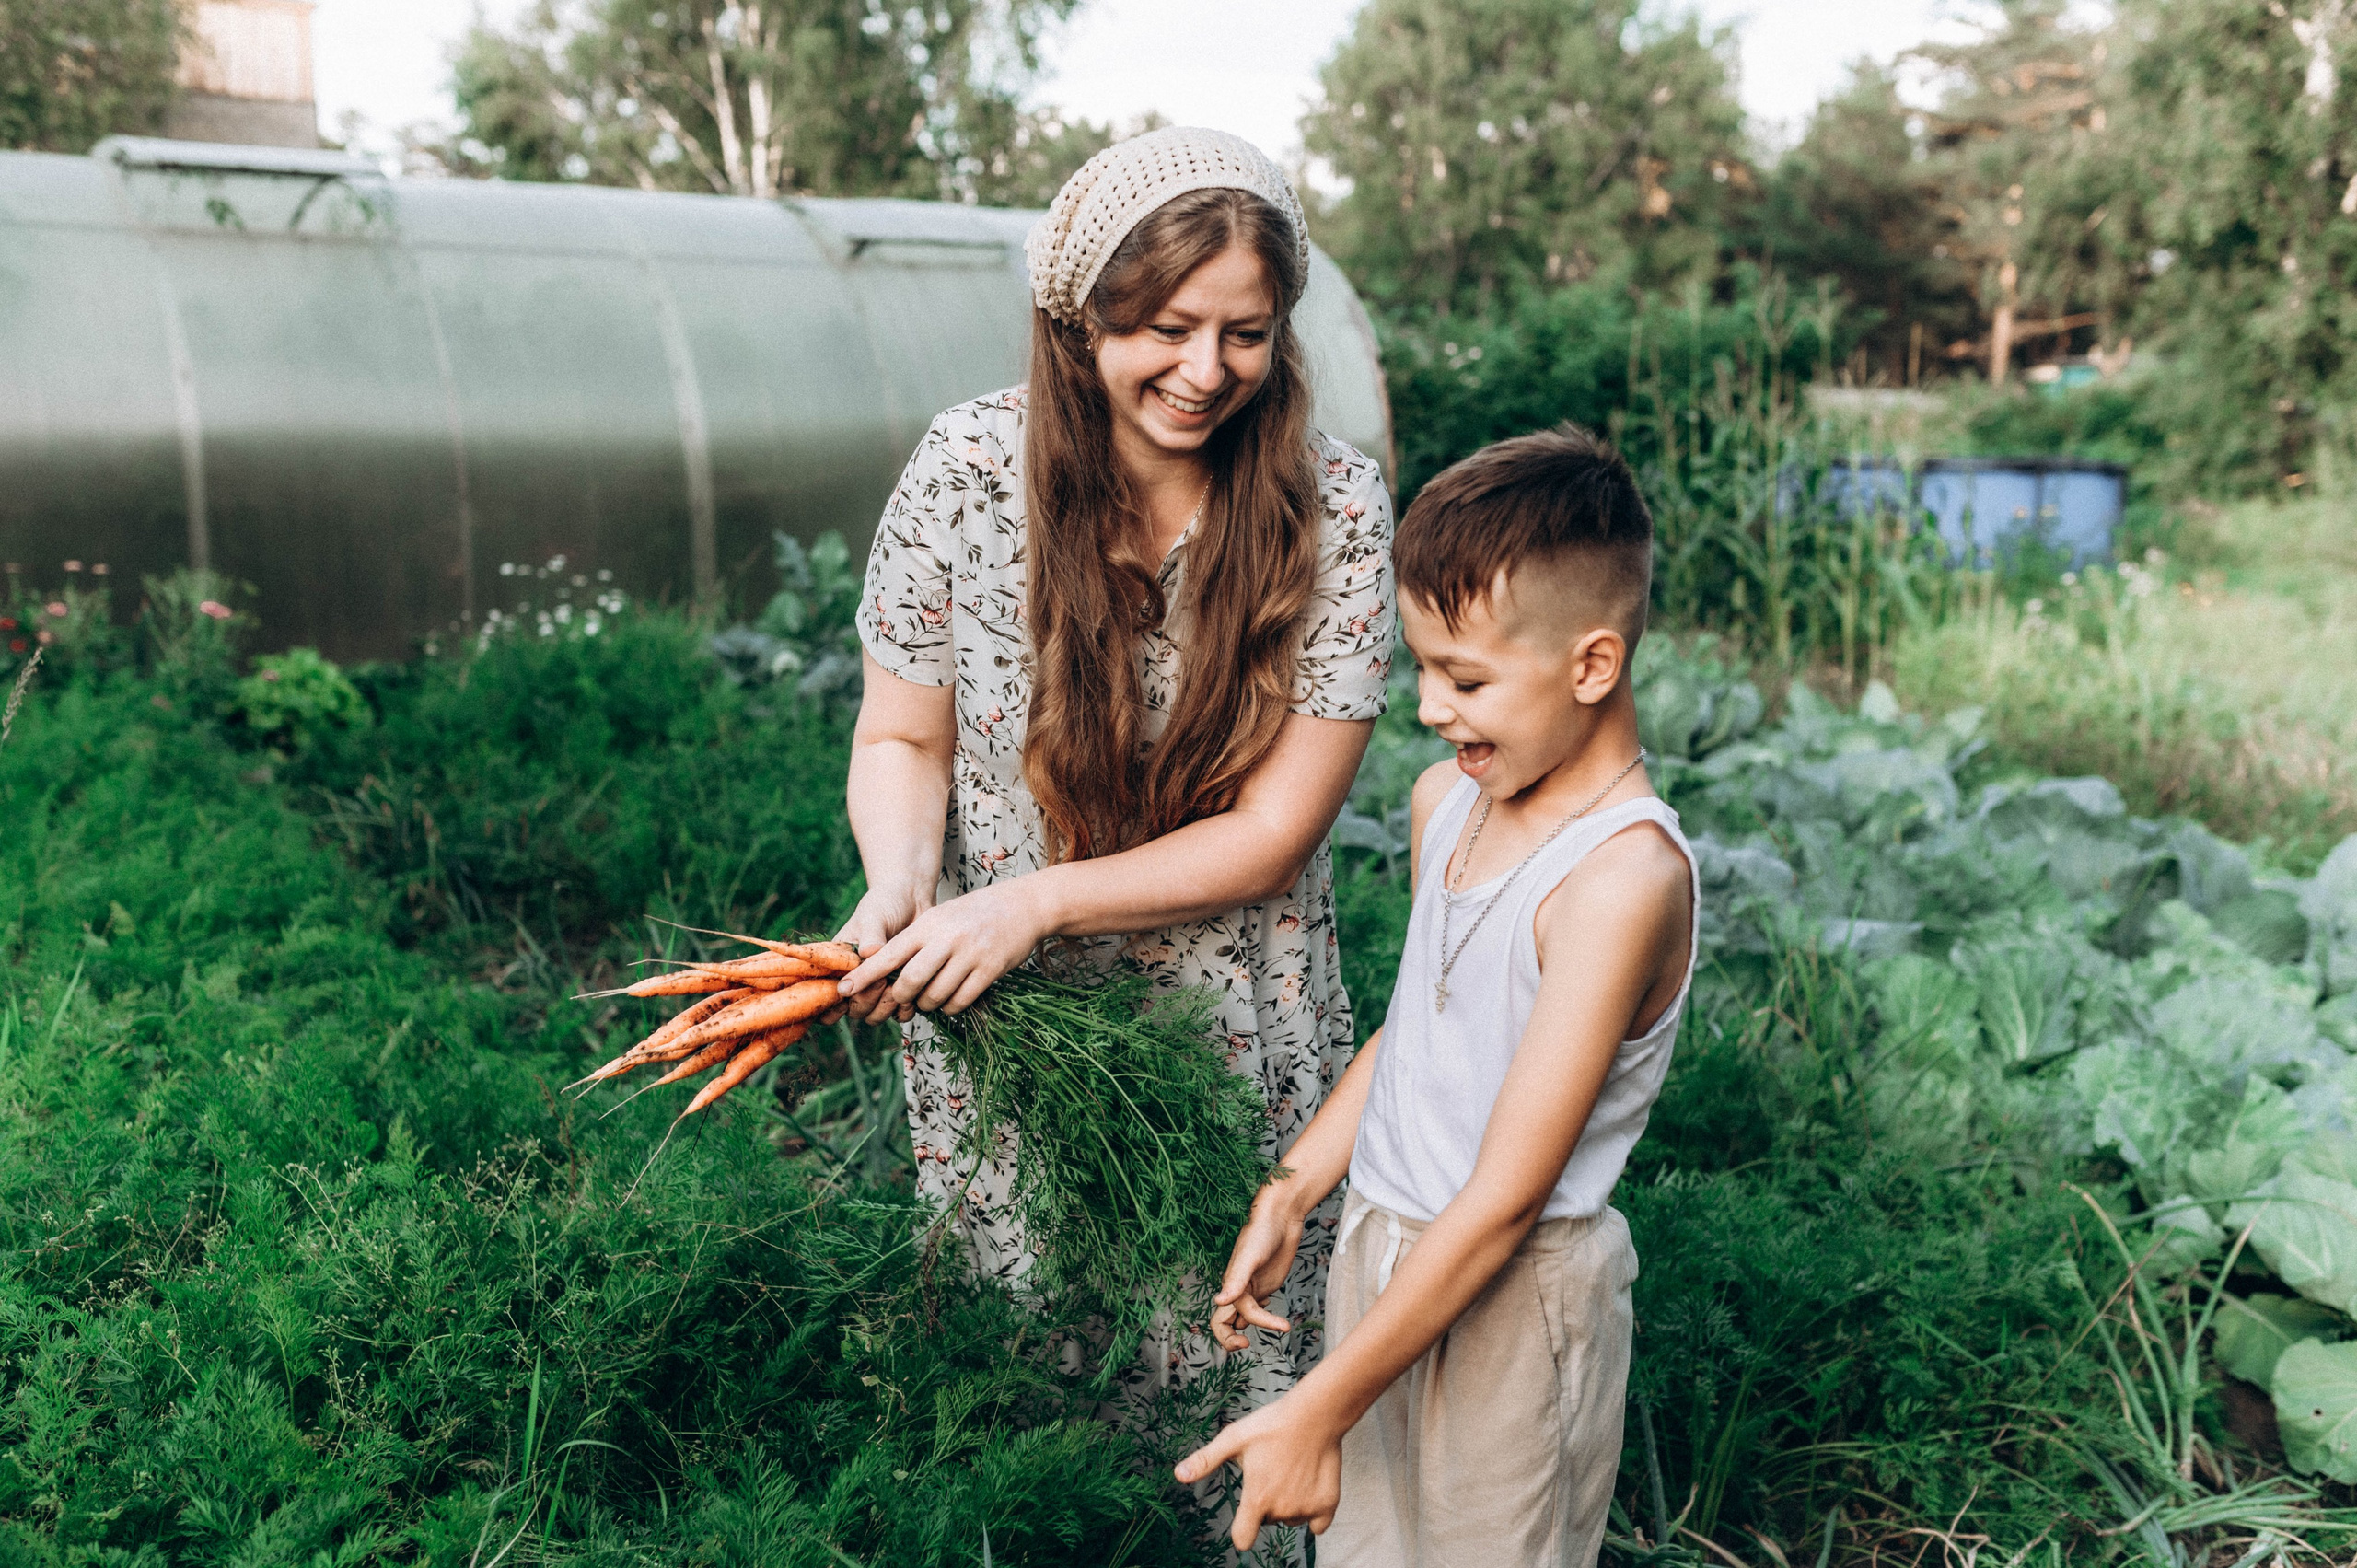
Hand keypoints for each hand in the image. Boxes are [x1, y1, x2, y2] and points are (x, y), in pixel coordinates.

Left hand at [837, 875, 1054, 1015]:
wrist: (1022, 905)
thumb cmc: (973, 915)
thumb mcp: (940, 918)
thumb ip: (914, 943)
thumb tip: (886, 973)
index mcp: (927, 925)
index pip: (887, 955)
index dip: (864, 976)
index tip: (843, 990)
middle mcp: (946, 939)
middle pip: (909, 982)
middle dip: (901, 998)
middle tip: (905, 999)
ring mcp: (969, 954)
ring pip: (934, 996)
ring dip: (928, 1004)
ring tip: (932, 997)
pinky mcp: (989, 969)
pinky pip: (960, 1001)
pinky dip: (950, 1007)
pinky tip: (953, 999)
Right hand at [837, 882, 930, 1024]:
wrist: (914, 900)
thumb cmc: (885, 904)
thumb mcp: (873, 917)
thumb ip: (869, 936)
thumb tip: (868, 954)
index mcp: (840, 965)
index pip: (825, 996)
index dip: (829, 1006)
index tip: (844, 995)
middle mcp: (859, 979)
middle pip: (854, 1010)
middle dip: (865, 1002)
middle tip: (879, 981)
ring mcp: (880, 986)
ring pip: (875, 1015)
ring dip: (884, 1008)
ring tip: (895, 986)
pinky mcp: (903, 988)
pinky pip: (899, 1013)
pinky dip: (904, 1010)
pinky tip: (912, 994)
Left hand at [1174, 1386, 1346, 1548]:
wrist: (1315, 1414)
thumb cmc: (1272, 1424)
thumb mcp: (1233, 1438)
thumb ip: (1206, 1460)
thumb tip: (1178, 1474)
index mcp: (1256, 1498)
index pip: (1243, 1538)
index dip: (1242, 1532)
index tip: (1246, 1520)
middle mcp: (1281, 1509)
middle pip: (1268, 1520)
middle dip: (1267, 1502)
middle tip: (1271, 1471)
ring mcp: (1306, 1508)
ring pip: (1291, 1518)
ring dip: (1289, 1503)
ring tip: (1291, 1471)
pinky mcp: (1327, 1505)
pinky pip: (1318, 1524)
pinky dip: (1314, 1510)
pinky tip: (1310, 1485)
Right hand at [1206, 1183, 1307, 1351]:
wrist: (1281, 1216)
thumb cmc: (1262, 1230)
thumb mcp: (1249, 1256)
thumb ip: (1235, 1280)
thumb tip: (1219, 1302)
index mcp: (1230, 1285)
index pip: (1222, 1320)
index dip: (1228, 1336)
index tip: (1246, 1343)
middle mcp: (1239, 1290)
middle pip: (1228, 1323)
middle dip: (1234, 1338)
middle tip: (1250, 1344)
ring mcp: (1253, 1288)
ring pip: (1246, 1318)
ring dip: (1260, 1326)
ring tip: (1281, 1325)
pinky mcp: (1266, 1285)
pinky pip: (1259, 1308)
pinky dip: (1266, 1316)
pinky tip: (1277, 1311)